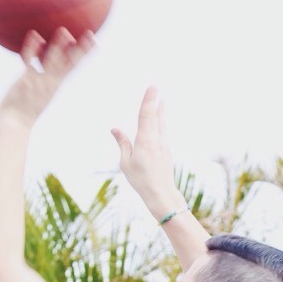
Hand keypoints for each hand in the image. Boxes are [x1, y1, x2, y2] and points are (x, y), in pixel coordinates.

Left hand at [0, 27, 95, 129]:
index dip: (84, 52)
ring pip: (52, 62)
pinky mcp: (26, 81)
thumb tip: (42, 56)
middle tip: (90, 36)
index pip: (74, 64)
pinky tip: (34, 35)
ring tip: (64, 32)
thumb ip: (42, 72)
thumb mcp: (40, 88)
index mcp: (56, 83)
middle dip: (80, 50)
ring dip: (58, 47)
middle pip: (69, 63)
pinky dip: (32, 49)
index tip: (95, 41)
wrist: (17, 122)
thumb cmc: (28, 105)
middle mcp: (51, 81)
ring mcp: (40, 81)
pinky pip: (30, 62)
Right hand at [111, 86, 178, 213]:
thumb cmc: (141, 180)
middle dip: (155, 101)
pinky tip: (161, 121)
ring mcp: (164, 145)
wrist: (161, 193)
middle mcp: (157, 140)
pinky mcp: (167, 151)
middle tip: (155, 88)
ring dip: (160, 111)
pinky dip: (161, 123)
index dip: (149, 100)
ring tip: (161, 101)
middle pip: (156, 116)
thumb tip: (115, 129)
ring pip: (162, 123)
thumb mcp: (126, 163)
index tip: (152, 88)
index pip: (146, 115)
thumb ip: (123, 144)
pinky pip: (163, 132)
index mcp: (145, 141)